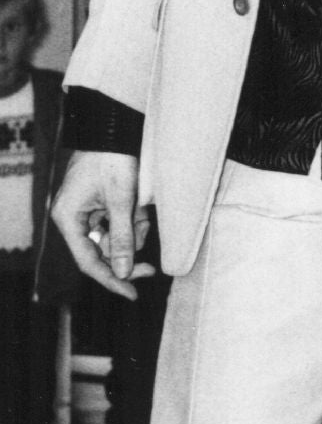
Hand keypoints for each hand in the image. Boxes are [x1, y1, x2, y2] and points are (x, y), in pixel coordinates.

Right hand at [51, 149, 147, 298]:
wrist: (116, 129)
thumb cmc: (114, 160)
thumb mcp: (121, 201)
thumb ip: (121, 238)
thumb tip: (122, 272)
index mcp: (68, 217)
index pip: (87, 260)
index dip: (110, 280)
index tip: (132, 294)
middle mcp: (74, 217)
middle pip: (101, 253)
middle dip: (127, 256)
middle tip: (152, 269)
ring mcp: (87, 211)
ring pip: (113, 240)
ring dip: (133, 234)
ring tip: (142, 213)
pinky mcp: (101, 205)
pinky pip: (118, 225)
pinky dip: (133, 222)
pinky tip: (141, 209)